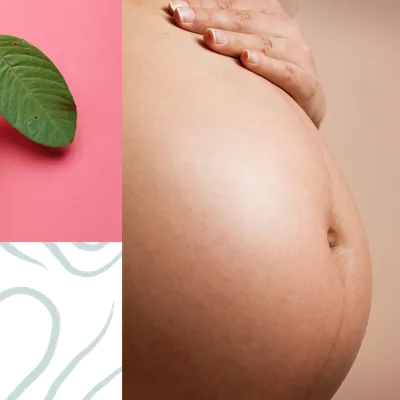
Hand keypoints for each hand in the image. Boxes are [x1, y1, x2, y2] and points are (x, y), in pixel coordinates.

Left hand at [168, 0, 325, 127]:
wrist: (305, 103)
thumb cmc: (268, 76)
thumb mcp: (248, 48)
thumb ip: (225, 33)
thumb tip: (184, 19)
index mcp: (270, 15)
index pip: (233, 6)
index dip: (205, 5)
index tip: (175, 8)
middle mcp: (286, 30)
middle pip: (245, 21)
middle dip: (210, 19)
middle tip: (181, 19)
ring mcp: (298, 55)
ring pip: (263, 43)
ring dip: (235, 40)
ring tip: (209, 39)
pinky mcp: (306, 83)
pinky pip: (286, 72)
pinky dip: (267, 66)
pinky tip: (247, 61)